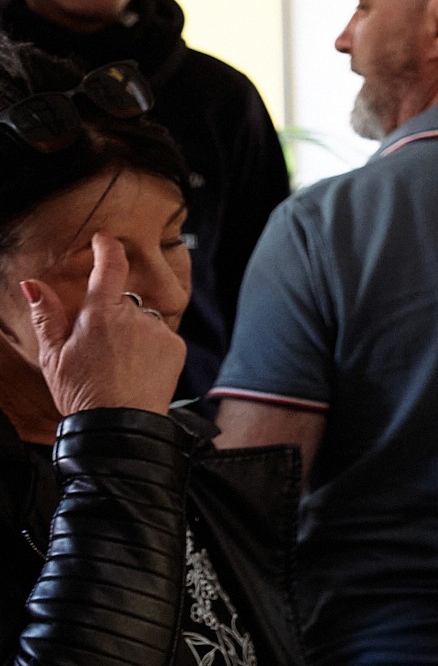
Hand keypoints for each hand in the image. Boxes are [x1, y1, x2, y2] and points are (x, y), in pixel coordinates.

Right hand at [25, 233, 184, 418]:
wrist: (119, 426)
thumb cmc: (82, 392)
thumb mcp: (54, 355)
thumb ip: (46, 315)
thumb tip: (33, 284)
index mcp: (101, 314)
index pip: (109, 267)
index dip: (107, 248)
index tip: (104, 239)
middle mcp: (134, 317)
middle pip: (122, 302)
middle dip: (110, 317)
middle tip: (97, 350)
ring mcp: (158, 331)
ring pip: (141, 320)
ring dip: (131, 333)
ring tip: (116, 364)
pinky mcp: (175, 346)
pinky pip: (159, 336)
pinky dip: (149, 346)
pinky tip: (136, 369)